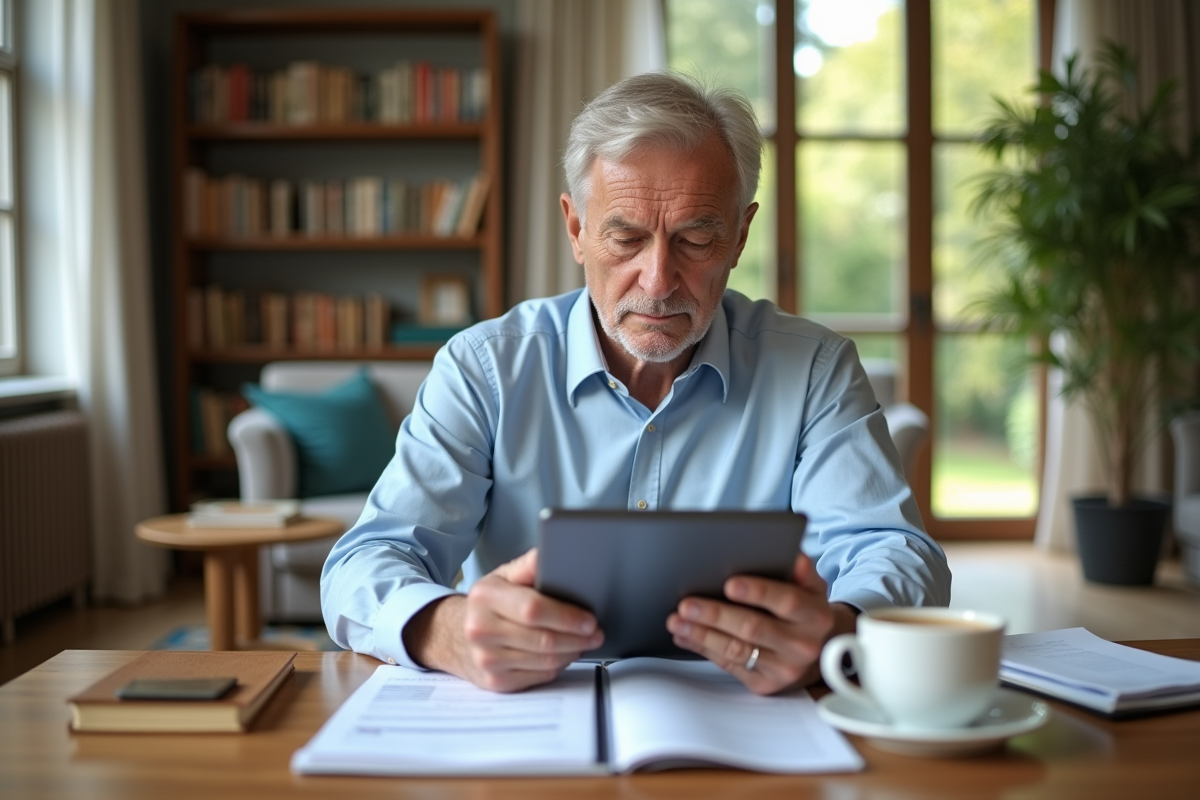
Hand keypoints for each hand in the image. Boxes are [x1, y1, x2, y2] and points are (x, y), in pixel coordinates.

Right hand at [403, 548, 603, 692]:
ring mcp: (486, 659)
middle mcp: (480, 630)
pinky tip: (564, 653)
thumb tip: (552, 553)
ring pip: (545, 661)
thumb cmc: (487, 603)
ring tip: (584, 641)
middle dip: (577, 637)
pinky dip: (558, 665)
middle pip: (542, 639)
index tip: (589, 619)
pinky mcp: (495, 682)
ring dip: (572, 652)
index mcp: (485, 597)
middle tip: (596, 633)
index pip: (532, 609)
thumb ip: (529, 566)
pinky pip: (539, 676)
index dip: (566, 616)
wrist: (453, 635)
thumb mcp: (503, 577)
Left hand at [666, 553, 854, 694]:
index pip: (788, 601)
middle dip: (716, 615)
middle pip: (754, 628)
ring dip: (701, 634)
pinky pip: (729, 665)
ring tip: (677, 620)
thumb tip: (788, 550)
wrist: (824, 654)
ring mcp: (784, 668)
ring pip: (736, 650)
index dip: (758, 592)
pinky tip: (686, 635)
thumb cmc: (806, 610)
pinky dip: (703, 648)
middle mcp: (803, 644)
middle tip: (687, 604)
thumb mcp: (811, 586)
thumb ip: (799, 568)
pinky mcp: (766, 684)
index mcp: (816, 614)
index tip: (729, 584)